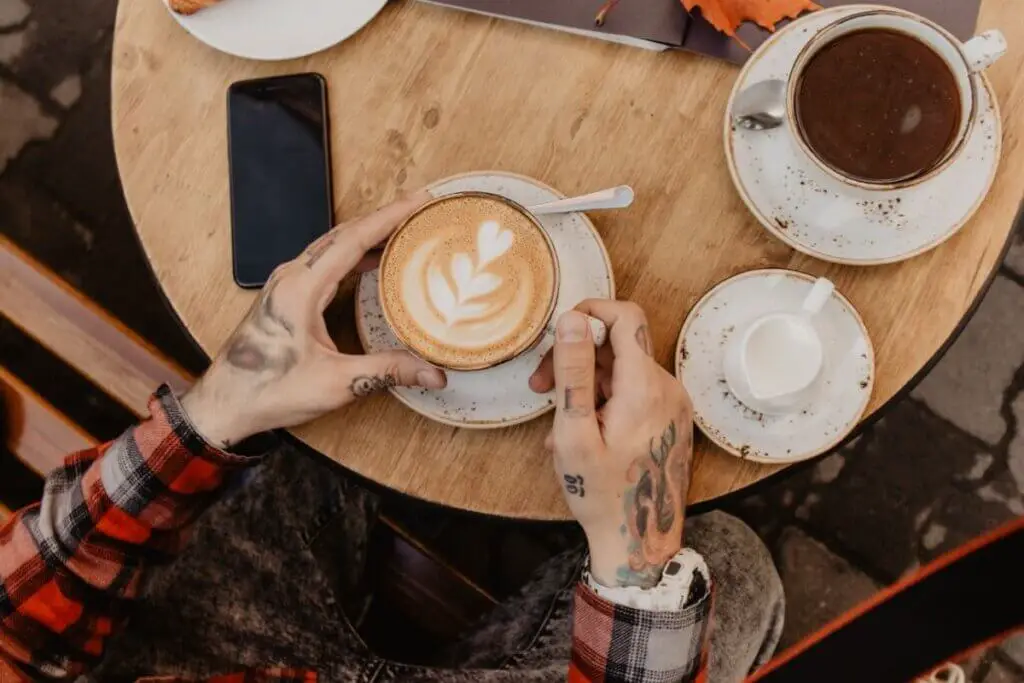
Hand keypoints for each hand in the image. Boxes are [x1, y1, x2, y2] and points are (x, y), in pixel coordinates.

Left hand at [181, 191, 445, 447]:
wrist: (225, 404)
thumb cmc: (268, 390)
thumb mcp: (336, 383)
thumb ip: (387, 371)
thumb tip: (433, 373)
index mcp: (301, 288)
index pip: (353, 239)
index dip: (389, 217)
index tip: (418, 202)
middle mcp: (291, 277)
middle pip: (343, 234)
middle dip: (383, 218)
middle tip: (418, 210)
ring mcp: (285, 284)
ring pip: (332, 245)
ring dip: (367, 234)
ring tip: (401, 230)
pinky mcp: (285, 295)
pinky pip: (323, 261)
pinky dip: (351, 253)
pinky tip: (370, 260)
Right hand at [529, 301, 693, 587]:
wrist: (640, 543)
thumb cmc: (601, 495)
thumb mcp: (574, 434)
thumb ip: (573, 372)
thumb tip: (573, 319)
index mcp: (645, 386)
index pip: (625, 315)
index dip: (589, 313)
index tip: (557, 336)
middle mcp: (667, 387)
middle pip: (619, 343)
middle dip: (575, 356)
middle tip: (540, 387)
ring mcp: (673, 403)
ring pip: (622, 368)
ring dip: (585, 384)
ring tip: (559, 426)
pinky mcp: (670, 418)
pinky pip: (633, 391)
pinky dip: (604, 400)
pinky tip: (583, 433)